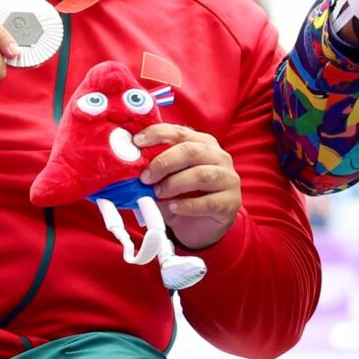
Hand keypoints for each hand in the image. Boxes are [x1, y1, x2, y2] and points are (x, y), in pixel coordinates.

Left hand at [137, 123, 240, 251]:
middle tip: (145, 177)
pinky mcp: (230, 202)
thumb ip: (154, 170)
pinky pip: (209, 202)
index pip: (179, 132)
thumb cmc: (183, 196)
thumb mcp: (166, 179)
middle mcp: (219, 157)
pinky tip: (173, 208)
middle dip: (164, 162)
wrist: (201, 226)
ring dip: (174, 184)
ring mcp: (228, 179)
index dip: (157, 134)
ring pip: (202, 175)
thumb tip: (127, 166)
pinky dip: (187, 206)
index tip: (137, 142)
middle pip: (192, 151)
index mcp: (202, 143)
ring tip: (158, 194)